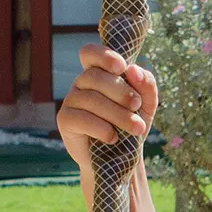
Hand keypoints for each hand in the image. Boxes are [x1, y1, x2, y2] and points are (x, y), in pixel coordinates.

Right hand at [57, 42, 158, 173]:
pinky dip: (101, 128)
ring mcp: (70, 100)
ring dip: (118, 114)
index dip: (103, 55)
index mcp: (99, 73)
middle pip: (94, 76)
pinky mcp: (65, 120)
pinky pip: (81, 118)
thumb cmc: (130, 125)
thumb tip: (134, 69)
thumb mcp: (146, 104)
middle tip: (137, 105)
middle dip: (120, 91)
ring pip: (91, 99)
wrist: (119, 158)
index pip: (90, 53)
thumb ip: (146, 84)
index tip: (121, 67)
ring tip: (137, 128)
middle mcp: (81, 83)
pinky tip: (113, 138)